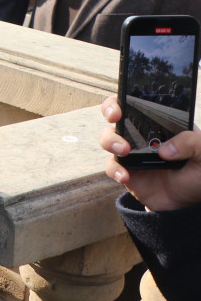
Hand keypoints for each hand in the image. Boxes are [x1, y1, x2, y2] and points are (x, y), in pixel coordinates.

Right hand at [100, 94, 200, 211]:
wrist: (189, 202)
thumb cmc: (198, 173)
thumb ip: (192, 143)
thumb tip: (166, 149)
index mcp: (159, 124)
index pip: (138, 103)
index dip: (126, 98)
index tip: (124, 104)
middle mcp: (141, 134)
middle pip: (116, 115)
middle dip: (110, 111)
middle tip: (115, 118)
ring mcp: (130, 152)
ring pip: (108, 138)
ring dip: (111, 141)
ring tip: (124, 151)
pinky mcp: (125, 170)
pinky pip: (112, 166)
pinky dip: (115, 170)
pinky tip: (125, 176)